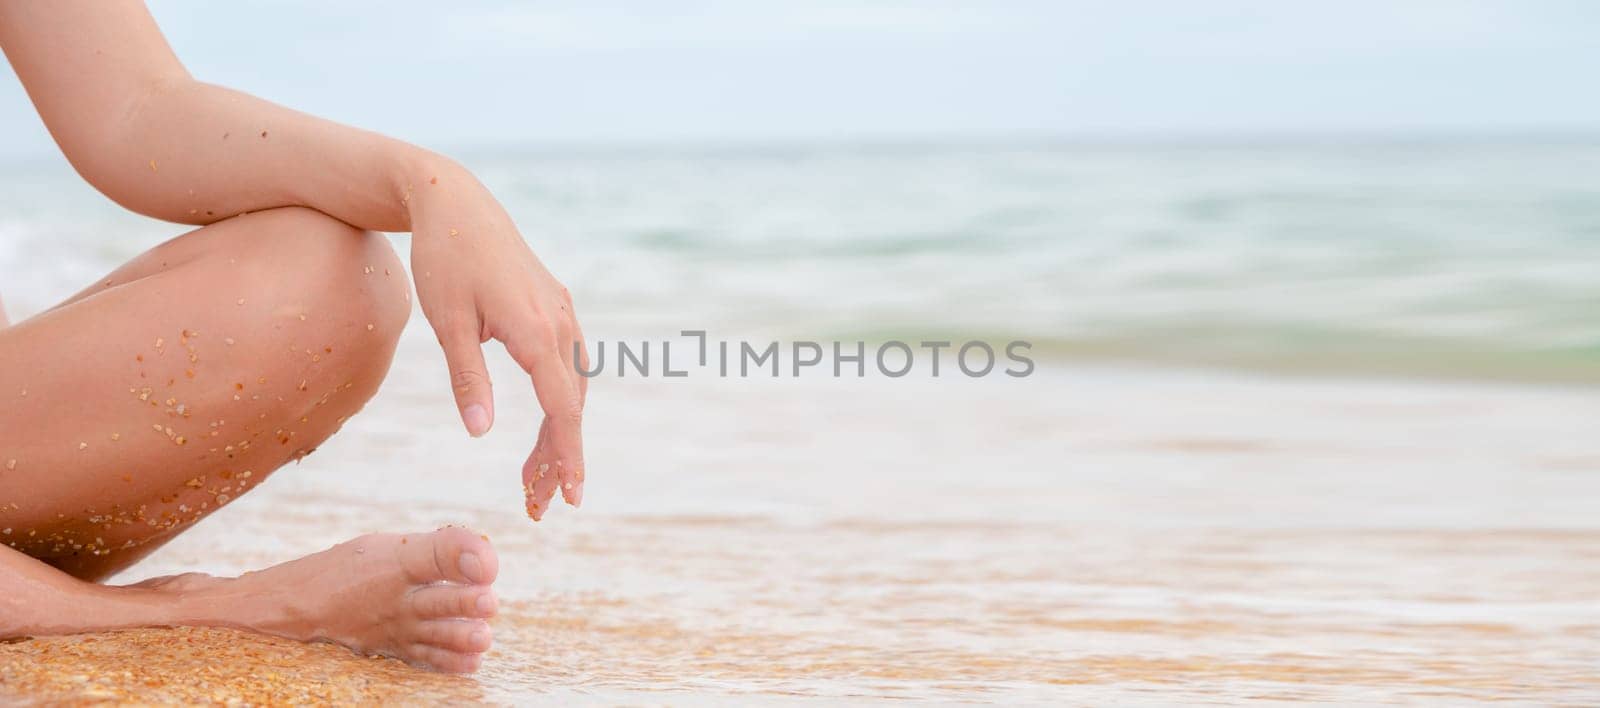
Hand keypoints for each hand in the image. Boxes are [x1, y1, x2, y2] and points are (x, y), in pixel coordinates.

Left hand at [405, 159, 587, 518]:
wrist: (457, 202)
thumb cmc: (444, 259)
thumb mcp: (446, 323)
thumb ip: (467, 380)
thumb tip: (480, 434)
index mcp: (534, 330)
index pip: (561, 408)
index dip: (568, 455)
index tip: (572, 496)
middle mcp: (558, 322)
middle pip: (570, 406)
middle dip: (559, 459)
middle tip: (540, 505)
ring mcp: (562, 313)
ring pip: (572, 389)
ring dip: (560, 434)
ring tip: (536, 476)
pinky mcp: (555, 306)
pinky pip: (569, 366)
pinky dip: (561, 402)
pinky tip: (547, 424)